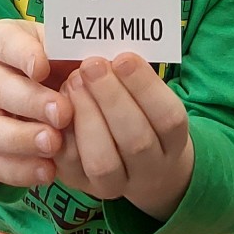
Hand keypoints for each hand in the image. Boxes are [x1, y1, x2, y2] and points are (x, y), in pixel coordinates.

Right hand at [0, 20, 76, 187]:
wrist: (15, 89)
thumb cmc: (44, 62)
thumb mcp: (54, 46)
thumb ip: (68, 51)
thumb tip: (96, 62)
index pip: (3, 42)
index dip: (22, 54)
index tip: (43, 67)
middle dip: (30, 102)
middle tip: (62, 113)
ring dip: (22, 140)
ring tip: (54, 145)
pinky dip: (19, 170)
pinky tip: (48, 171)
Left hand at [54, 55, 193, 219]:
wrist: (142, 168)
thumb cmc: (143, 116)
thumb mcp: (151, 98)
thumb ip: (135, 78)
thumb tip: (108, 45)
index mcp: (174, 143)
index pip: (168, 118)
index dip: (145, 87)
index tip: (122, 57)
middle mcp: (152, 170)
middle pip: (136, 141)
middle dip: (111, 98)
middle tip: (91, 65)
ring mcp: (118, 186)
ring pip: (103, 163)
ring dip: (87, 118)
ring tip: (73, 82)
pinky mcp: (85, 188)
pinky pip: (71, 168)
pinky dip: (63, 135)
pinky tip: (59, 106)